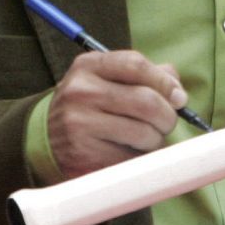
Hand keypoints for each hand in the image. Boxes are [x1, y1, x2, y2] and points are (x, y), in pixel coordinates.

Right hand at [48, 50, 188, 177]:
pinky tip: (128, 153)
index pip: (136, 65)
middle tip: (165, 124)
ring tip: (144, 140)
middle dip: (167, 116)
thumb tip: (178, 91)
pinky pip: (132, 159)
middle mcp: (80, 92)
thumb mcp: (106, 80)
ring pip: (145, 133)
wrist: (46, 140)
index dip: (165, 82)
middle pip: (146, 101)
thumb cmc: (89, 107)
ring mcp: (80, 125)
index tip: (178, 98)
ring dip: (155, 140)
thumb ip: (143, 76)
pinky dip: (139, 159)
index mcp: (87, 66)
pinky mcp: (84, 155)